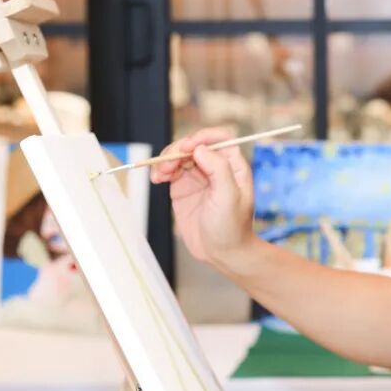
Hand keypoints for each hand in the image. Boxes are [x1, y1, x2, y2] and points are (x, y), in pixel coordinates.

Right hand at [150, 127, 254, 267]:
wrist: (222, 253)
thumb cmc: (232, 227)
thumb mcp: (229, 197)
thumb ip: (218, 169)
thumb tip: (200, 149)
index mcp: (233, 166)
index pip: (219, 138)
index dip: (202, 137)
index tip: (188, 147)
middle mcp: (216, 168)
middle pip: (194, 145)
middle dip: (178, 150)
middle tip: (169, 165)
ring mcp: (198, 177)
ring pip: (179, 156)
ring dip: (167, 160)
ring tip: (161, 174)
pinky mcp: (183, 188)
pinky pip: (170, 171)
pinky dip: (160, 171)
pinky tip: (156, 179)